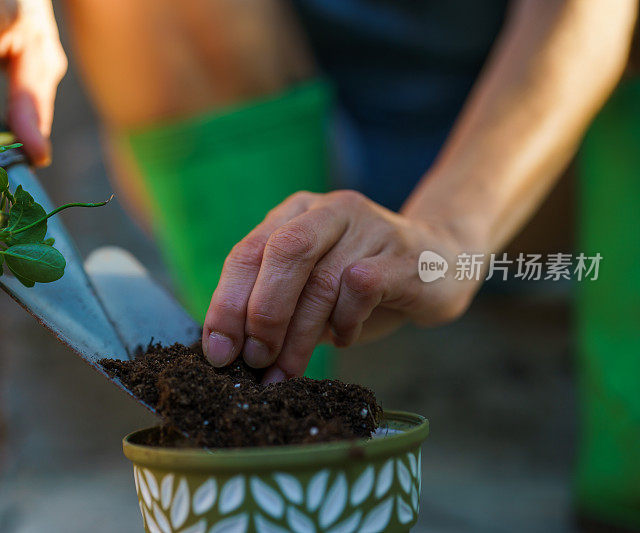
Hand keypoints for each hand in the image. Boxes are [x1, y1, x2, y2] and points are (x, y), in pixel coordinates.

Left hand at [202, 190, 476, 382]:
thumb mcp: (309, 291)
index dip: (227, 304)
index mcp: (294, 214)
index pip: (246, 252)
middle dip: (263, 314)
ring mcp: (369, 227)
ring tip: (287, 370)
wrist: (442, 264)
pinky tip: (343, 337)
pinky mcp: (402, 255)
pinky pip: (361, 288)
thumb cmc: (362, 285)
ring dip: (298, 335)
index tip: (219, 352)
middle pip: (283, 253)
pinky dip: (344, 322)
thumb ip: (273, 307)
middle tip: (256, 360)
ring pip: (321, 279)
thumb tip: (228, 352)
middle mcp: (328, 211)